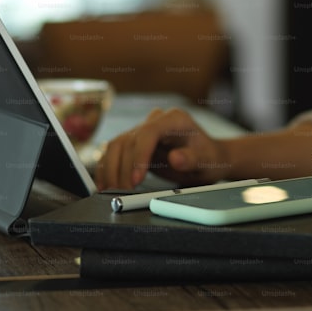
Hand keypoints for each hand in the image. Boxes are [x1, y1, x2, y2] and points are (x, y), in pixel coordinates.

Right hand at [96, 108, 228, 189]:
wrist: (206, 156)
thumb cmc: (207, 156)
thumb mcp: (206, 160)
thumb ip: (191, 159)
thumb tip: (175, 158)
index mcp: (174, 119)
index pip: (149, 133)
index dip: (139, 156)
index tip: (136, 179)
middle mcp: (155, 120)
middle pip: (129, 140)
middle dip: (123, 168)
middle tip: (124, 191)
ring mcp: (142, 130)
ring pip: (117, 145)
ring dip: (111, 169)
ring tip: (112, 190)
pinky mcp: (133, 142)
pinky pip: (114, 151)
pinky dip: (107, 167)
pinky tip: (104, 183)